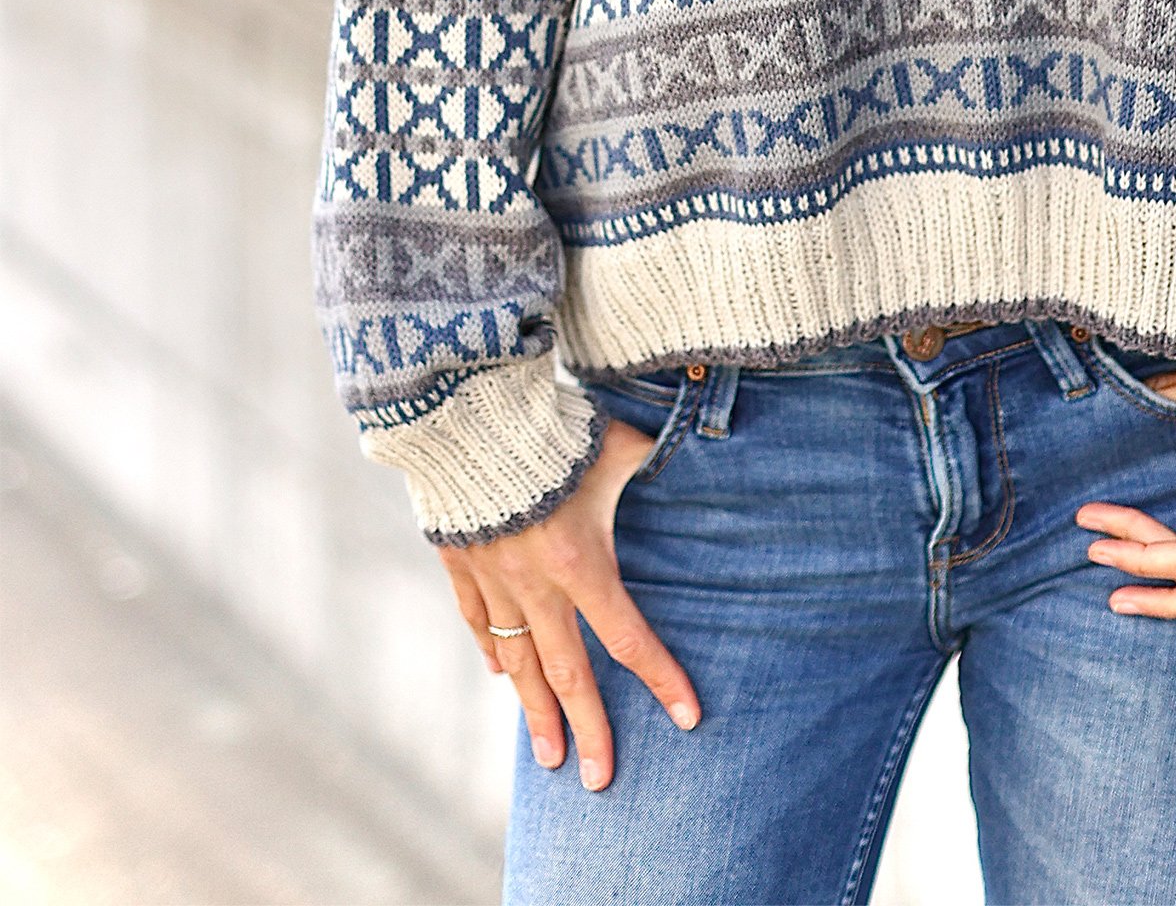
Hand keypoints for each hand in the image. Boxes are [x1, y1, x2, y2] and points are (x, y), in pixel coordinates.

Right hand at [436, 416, 699, 788]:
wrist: (467, 416)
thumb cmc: (553, 427)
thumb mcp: (616, 443)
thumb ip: (651, 456)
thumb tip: (695, 440)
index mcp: (580, 563)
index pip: (628, 637)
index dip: (661, 679)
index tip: (688, 718)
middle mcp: (536, 586)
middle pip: (568, 674)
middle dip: (589, 730)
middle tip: (600, 781)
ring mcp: (493, 579)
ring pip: (518, 663)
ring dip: (536, 713)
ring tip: (550, 758)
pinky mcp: (459, 562)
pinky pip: (477, 620)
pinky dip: (492, 652)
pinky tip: (502, 677)